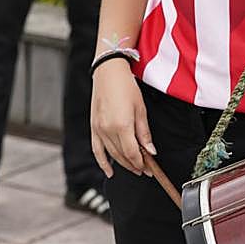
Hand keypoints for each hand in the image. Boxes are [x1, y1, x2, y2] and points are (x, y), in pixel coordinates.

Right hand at [91, 61, 156, 176]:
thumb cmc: (126, 86)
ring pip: (111, 154)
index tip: (149, 168)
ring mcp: (98, 130)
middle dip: (135, 165)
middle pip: (122, 156)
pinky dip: (103, 162)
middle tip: (145, 170)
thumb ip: (144, 133)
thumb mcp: (140, 109)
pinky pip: (97, 150)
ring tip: (134, 168)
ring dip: (123, 164)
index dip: (141, 163)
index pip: (132, 153)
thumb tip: (151, 151)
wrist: (108, 72)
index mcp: (122, 125)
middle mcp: (108, 130)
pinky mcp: (93, 127)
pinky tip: (109, 171)